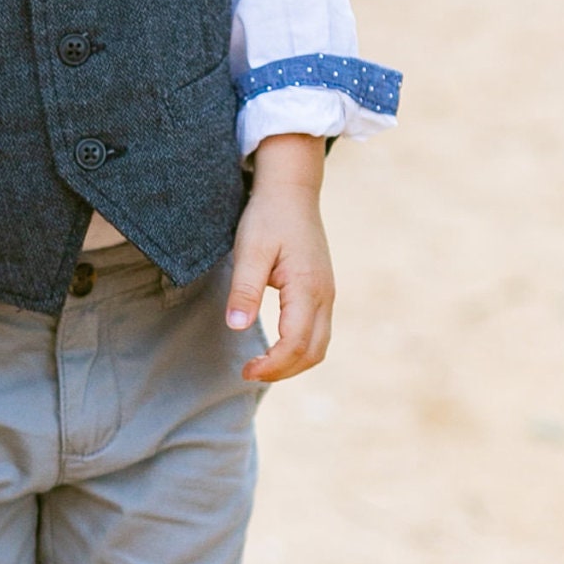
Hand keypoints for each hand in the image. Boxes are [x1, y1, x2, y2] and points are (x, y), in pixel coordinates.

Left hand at [226, 131, 332, 383]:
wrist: (292, 191)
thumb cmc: (269, 217)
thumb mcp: (250, 249)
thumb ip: (245, 288)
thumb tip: (237, 326)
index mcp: (307, 287)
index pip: (295, 343)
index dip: (272, 365)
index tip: (245, 370)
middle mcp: (324, 295)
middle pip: (314, 352)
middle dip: (283, 371)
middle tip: (249, 373)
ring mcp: (327, 294)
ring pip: (320, 345)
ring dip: (294, 363)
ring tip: (262, 366)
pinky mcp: (323, 291)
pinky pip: (319, 331)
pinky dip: (300, 349)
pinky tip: (276, 348)